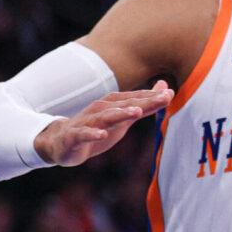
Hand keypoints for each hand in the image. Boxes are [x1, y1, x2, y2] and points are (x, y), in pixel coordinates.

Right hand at [34, 81, 172, 166]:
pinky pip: (83, 134)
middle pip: (123, 105)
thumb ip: (146, 105)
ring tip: (136, 112)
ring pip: (104, 117)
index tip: (170, 94)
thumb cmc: (98, 128)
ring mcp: (86, 122)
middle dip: (143, 102)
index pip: (135, 100)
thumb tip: (167, 89)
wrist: (62, 141)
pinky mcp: (74, 136)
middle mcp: (100, 110)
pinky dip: (92, 133)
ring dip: (120, 114)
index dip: (152, 97)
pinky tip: (101, 134)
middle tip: (163, 98)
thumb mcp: (124, 118)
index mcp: (112, 105)